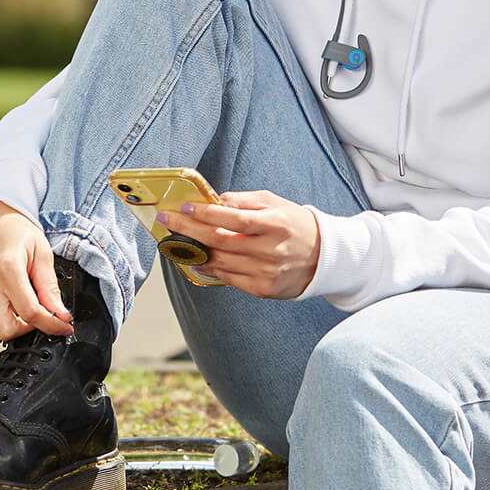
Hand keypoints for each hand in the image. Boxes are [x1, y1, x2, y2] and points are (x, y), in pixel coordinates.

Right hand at [0, 201, 75, 340]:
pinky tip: (5, 297)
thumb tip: (60, 315)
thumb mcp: (42, 253)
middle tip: (40, 313)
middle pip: (8, 330)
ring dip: (14, 322)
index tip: (63, 326)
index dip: (51, 324)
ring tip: (21, 298)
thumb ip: (50, 288)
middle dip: (29, 328)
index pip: (30, 312)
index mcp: (6, 267)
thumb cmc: (14, 232)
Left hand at [155, 189, 319, 299]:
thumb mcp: (276, 203)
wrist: (323, 258)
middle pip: (220, 241)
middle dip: (188, 229)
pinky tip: (197, 259)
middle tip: (166, 221)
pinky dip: (209, 268)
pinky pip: (228, 279)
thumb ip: (245, 201)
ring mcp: (265, 272)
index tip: (185, 207)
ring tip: (175, 240)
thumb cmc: (295, 225)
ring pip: (220, 262)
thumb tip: (216, 201)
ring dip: (193, 251)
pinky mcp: (262, 289)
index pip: (233, 219)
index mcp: (275, 224)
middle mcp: (269, 250)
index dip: (206, 214)